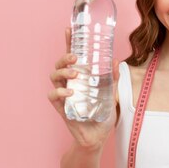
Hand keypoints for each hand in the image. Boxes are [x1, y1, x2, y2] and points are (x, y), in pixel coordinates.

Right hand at [47, 27, 119, 149]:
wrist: (96, 138)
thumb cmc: (101, 115)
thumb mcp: (111, 95)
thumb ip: (113, 79)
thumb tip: (116, 61)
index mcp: (80, 77)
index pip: (72, 56)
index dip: (69, 42)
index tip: (69, 29)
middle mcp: (69, 83)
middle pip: (59, 63)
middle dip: (65, 57)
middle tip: (75, 58)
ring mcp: (63, 94)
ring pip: (54, 76)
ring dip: (63, 72)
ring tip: (75, 74)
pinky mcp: (61, 107)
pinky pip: (52, 95)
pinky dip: (59, 91)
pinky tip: (70, 92)